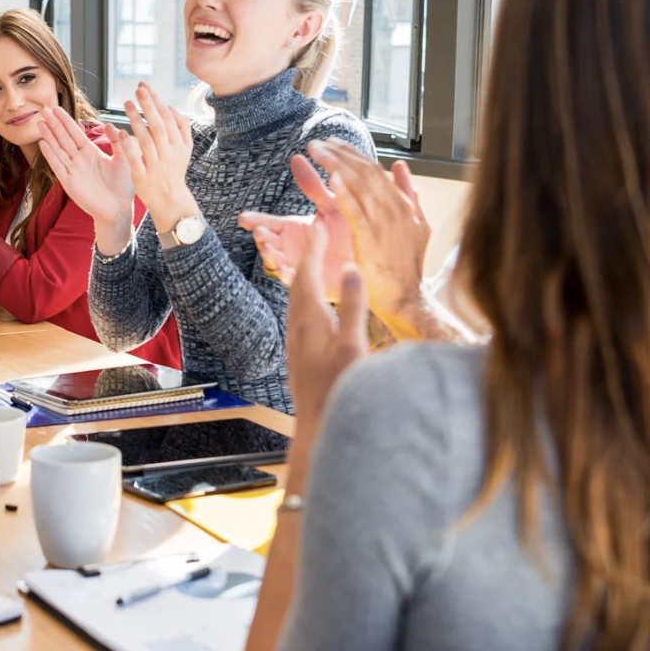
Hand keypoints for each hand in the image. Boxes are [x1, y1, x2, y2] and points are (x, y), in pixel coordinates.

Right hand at [36, 104, 134, 235]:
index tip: (57, 109)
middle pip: (64, 139)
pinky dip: (50, 155)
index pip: (75, 133)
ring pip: (58, 150)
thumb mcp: (123, 159)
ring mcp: (73, 170)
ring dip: (49, 137)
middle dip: (54, 125)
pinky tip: (43, 143)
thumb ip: (117, 141)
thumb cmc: (123, 186)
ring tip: (41, 123)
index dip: (66, 121)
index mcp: (91, 153)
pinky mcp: (69, 183)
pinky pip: (58, 166)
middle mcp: (79, 160)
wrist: (119, 209)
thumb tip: (110, 124)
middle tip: (45, 111)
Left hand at [114, 82, 198, 232]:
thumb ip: (182, 127)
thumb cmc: (174, 170)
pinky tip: (120, 132)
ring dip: (137, 120)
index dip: (156, 100)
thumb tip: (171, 107)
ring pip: (146, 139)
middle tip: (138, 89)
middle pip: (158, 125)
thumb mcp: (185, 148)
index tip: (145, 86)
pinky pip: (136, 159)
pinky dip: (129, 146)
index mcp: (178, 144)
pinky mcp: (143, 176)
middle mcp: (168, 152)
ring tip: (127, 104)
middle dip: (148, 106)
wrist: (170, 200)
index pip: (167, 117)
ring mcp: (156, 165)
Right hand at [242, 156, 351, 298]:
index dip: (255, 220)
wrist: (366, 257)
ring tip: (269, 250)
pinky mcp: (309, 281)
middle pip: (268, 242)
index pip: (269, 223)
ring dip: (270, 256)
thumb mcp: (329, 205)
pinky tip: (285, 271)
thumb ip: (312, 186)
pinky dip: (288, 276)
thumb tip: (297, 157)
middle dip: (262, 238)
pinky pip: (294, 280)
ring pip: (276, 262)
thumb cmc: (347, 230)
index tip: (242, 218)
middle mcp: (290, 247)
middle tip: (259, 232)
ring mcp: (297, 264)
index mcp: (293, 229)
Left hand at [285, 210, 369, 428]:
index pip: (309, 274)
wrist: (318, 425)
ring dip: (303, 276)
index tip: (319, 224)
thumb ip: (353, 307)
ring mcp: (296, 342)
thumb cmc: (338, 389)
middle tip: (315, 235)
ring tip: (311, 260)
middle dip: (307, 256)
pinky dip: (305, 297)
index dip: (314, 248)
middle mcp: (297, 328)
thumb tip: (351, 270)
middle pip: (298, 283)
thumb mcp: (353, 345)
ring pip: (296, 299)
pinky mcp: (299, 354)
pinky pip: (299, 314)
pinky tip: (312, 305)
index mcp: (310, 320)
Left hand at [306, 140, 432, 326]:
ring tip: (317, 151)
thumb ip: (407, 195)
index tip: (334, 143)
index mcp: (401, 204)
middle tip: (318, 142)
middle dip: (340, 154)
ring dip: (337, 165)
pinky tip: (332, 179)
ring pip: (359, 186)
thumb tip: (400, 167)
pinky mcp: (371, 239)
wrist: (407, 298)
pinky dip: (345, 194)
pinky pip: (356, 212)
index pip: (374, 170)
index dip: (353, 154)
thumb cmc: (407, 267)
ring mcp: (383, 223)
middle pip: (364, 172)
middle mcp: (393, 208)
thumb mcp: (416, 226)